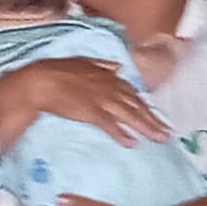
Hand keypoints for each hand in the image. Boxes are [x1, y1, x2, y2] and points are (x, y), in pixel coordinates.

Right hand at [0, 58, 166, 148]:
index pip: (133, 94)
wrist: (40, 81)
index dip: (147, 107)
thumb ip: (103, 65)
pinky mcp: (90, 111)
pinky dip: (120, 133)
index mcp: (108, 76)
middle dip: (153, 121)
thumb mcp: (84, 62)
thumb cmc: (58, 71)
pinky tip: (130, 143)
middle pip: (136, 106)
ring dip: (144, 127)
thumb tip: (118, 66)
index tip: (159, 119)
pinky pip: (109, 124)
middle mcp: (109, 87)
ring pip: (128, 115)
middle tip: (166, 135)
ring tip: (157, 140)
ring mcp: (101, 100)